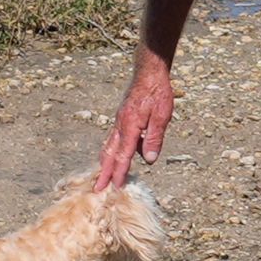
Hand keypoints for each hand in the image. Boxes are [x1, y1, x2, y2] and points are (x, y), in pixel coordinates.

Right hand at [96, 60, 175, 187]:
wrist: (148, 73)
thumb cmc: (157, 92)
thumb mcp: (162, 116)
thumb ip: (154, 138)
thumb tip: (149, 160)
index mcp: (130, 126)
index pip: (123, 155)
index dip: (119, 172)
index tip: (115, 187)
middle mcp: (120, 125)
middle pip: (109, 153)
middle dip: (104, 172)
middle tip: (98, 188)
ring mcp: (119, 121)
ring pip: (108, 145)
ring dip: (105, 162)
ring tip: (102, 175)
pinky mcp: (121, 118)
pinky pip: (113, 138)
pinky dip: (111, 151)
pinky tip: (116, 155)